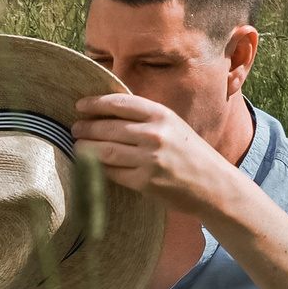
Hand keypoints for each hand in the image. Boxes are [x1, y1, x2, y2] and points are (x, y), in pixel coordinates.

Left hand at [71, 94, 242, 214]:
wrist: (213, 184)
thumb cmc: (189, 153)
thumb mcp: (172, 126)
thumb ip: (144, 118)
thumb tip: (104, 112)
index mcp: (161, 114)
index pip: (119, 103)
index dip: (95, 104)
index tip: (80, 106)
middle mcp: (154, 134)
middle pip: (107, 127)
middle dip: (86, 127)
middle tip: (74, 128)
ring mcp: (149, 159)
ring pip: (104, 150)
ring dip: (85, 148)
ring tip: (77, 146)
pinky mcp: (145, 181)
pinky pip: (111, 172)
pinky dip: (97, 168)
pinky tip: (89, 165)